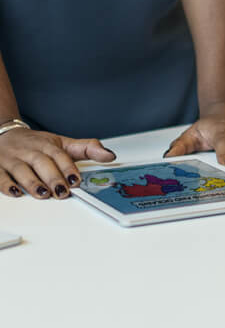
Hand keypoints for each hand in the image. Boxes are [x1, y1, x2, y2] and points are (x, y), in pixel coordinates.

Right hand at [0, 127, 114, 199]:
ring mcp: (13, 159)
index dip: (68, 168)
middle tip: (62, 192)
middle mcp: (31, 151)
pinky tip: (16, 193)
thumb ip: (87, 148)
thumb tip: (111, 155)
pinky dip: (6, 185)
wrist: (5, 133)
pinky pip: (0, 176)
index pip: (60, 155)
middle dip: (53, 178)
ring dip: (32, 183)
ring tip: (43, 194)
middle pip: (42, 163)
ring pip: (22, 170)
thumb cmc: (37, 143)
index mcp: (48, 145)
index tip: (76, 181)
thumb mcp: (63, 143)